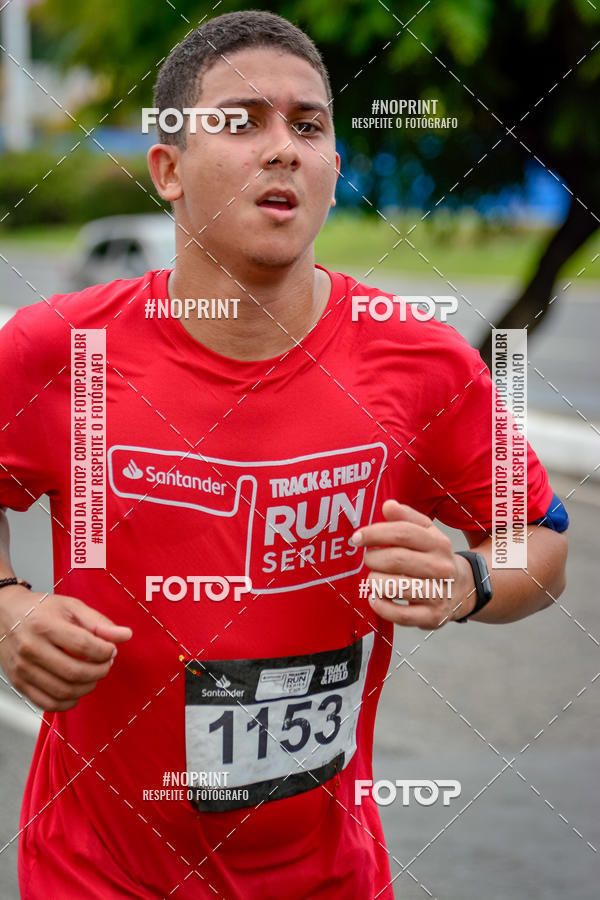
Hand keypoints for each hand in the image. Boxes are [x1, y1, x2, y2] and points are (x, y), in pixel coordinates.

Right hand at [0, 586, 131, 710]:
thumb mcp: (71, 607)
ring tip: (94, 674)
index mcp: (45, 626)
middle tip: (106, 664)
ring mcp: (23, 669)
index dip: (105, 651)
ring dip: (87, 687)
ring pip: (63, 691)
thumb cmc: (40, 610)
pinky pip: (47, 703)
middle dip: (100, 671)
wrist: (5, 614)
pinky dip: (68, 703)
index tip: (111, 650)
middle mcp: (31, 649)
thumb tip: (125, 635)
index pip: (84, 645)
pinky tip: (77, 690)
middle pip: (75, 672)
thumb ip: (99, 622)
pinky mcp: (19, 683)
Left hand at [352, 500, 474, 628]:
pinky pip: (401, 615)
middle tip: (368, 559)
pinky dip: (382, 607)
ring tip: (373, 577)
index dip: (375, 533)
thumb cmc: (434, 557)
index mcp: (438, 543)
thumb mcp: (426, 532)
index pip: (403, 533)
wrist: (463, 589)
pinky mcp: (432, 617)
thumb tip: (388, 506)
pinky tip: (375, 598)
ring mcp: (438, 594)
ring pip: (396, 587)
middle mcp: (441, 568)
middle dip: (373, 559)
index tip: (357, 538)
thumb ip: (406, 517)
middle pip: (396, 560)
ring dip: (375, 581)